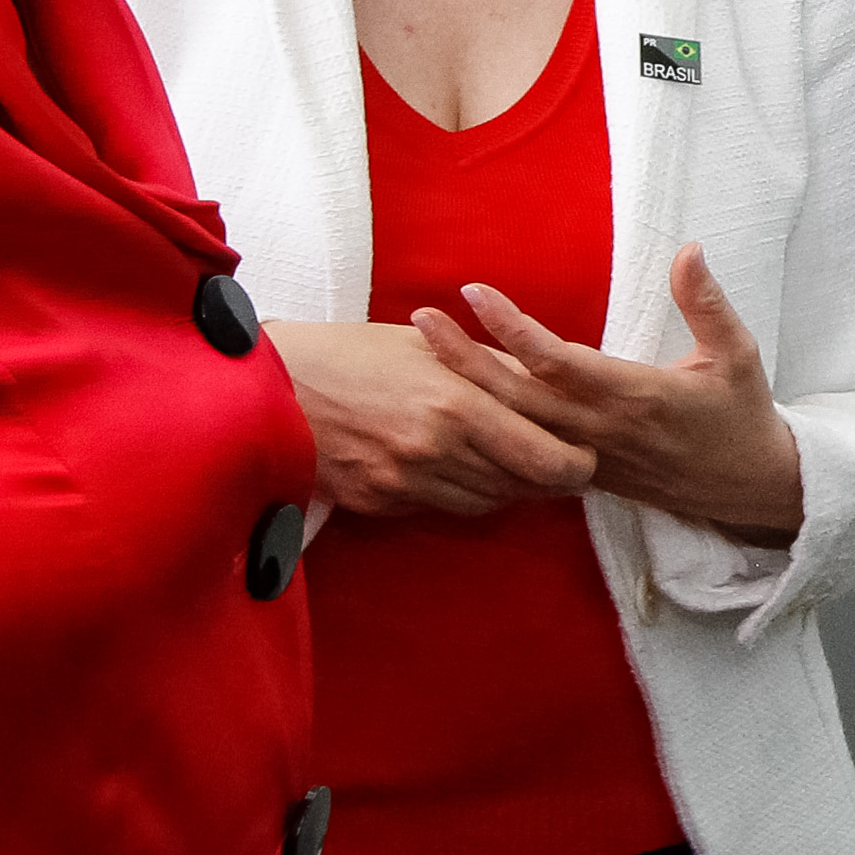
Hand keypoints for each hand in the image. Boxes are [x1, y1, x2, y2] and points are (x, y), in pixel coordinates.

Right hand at [264, 318, 598, 517]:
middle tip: (562, 465)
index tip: (586, 457)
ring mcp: (404, 484)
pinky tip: (456, 467)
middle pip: (520, 488)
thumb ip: (489, 369)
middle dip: (547, 479)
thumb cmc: (352, 352)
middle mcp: (435, 452)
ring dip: (505, 487)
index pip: (545, 457)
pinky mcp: (377, 504)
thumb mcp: (427, 346)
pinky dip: (458, 492)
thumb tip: (543, 386)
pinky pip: (439, 508)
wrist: (268, 386)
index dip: (575, 464)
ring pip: (483, 504)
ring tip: (512, 462)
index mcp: (457, 404)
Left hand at [416, 244, 804, 543]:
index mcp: (637, 396)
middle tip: (420, 319)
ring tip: (425, 353)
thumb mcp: (738, 354)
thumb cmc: (742, 414)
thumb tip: (690, 247)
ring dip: (467, 390)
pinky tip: (456, 404)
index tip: (474, 293)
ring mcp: (588, 457)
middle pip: (518, 396)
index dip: (513, 328)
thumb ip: (707, 302)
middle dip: (465, 359)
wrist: (747, 489)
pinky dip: (487, 427)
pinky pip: (525, 451)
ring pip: (513, 426)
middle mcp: (602, 430)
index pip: (559, 361)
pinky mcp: (583, 474)